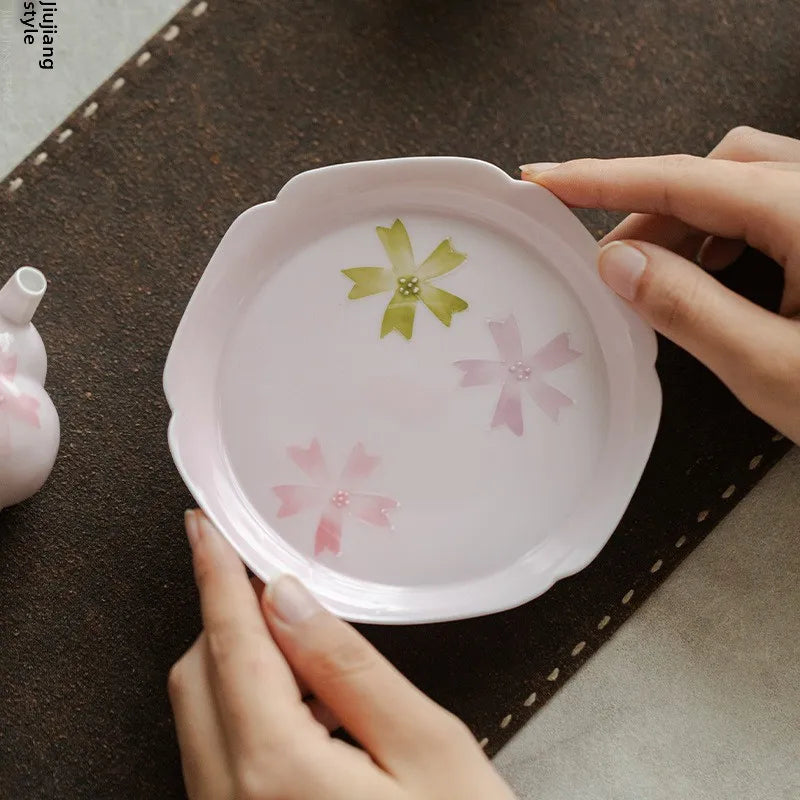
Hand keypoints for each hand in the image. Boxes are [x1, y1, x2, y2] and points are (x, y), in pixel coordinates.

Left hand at [169, 511, 515, 799]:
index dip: (215, 575)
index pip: (231, 644)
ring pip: (199, 715)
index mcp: (278, 773)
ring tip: (297, 639)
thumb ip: (350, 669)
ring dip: (235, 661)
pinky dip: (243, 706)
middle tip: (271, 578)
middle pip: (198, 675)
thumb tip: (291, 600)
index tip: (202, 528)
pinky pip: (217, 754)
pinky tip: (298, 701)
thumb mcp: (427, 749)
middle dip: (226, 615)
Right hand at [521, 126, 799, 443]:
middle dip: (651, 213)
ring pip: (742, 184)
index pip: (684, 180)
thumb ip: (688, 310)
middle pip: (715, 171)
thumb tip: (619, 265)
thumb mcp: (771, 368)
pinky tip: (715, 280)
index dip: (603, 179)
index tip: (547, 179)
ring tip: (660, 283)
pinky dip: (724, 236)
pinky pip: (768, 207)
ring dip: (687, 225)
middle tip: (613, 272)